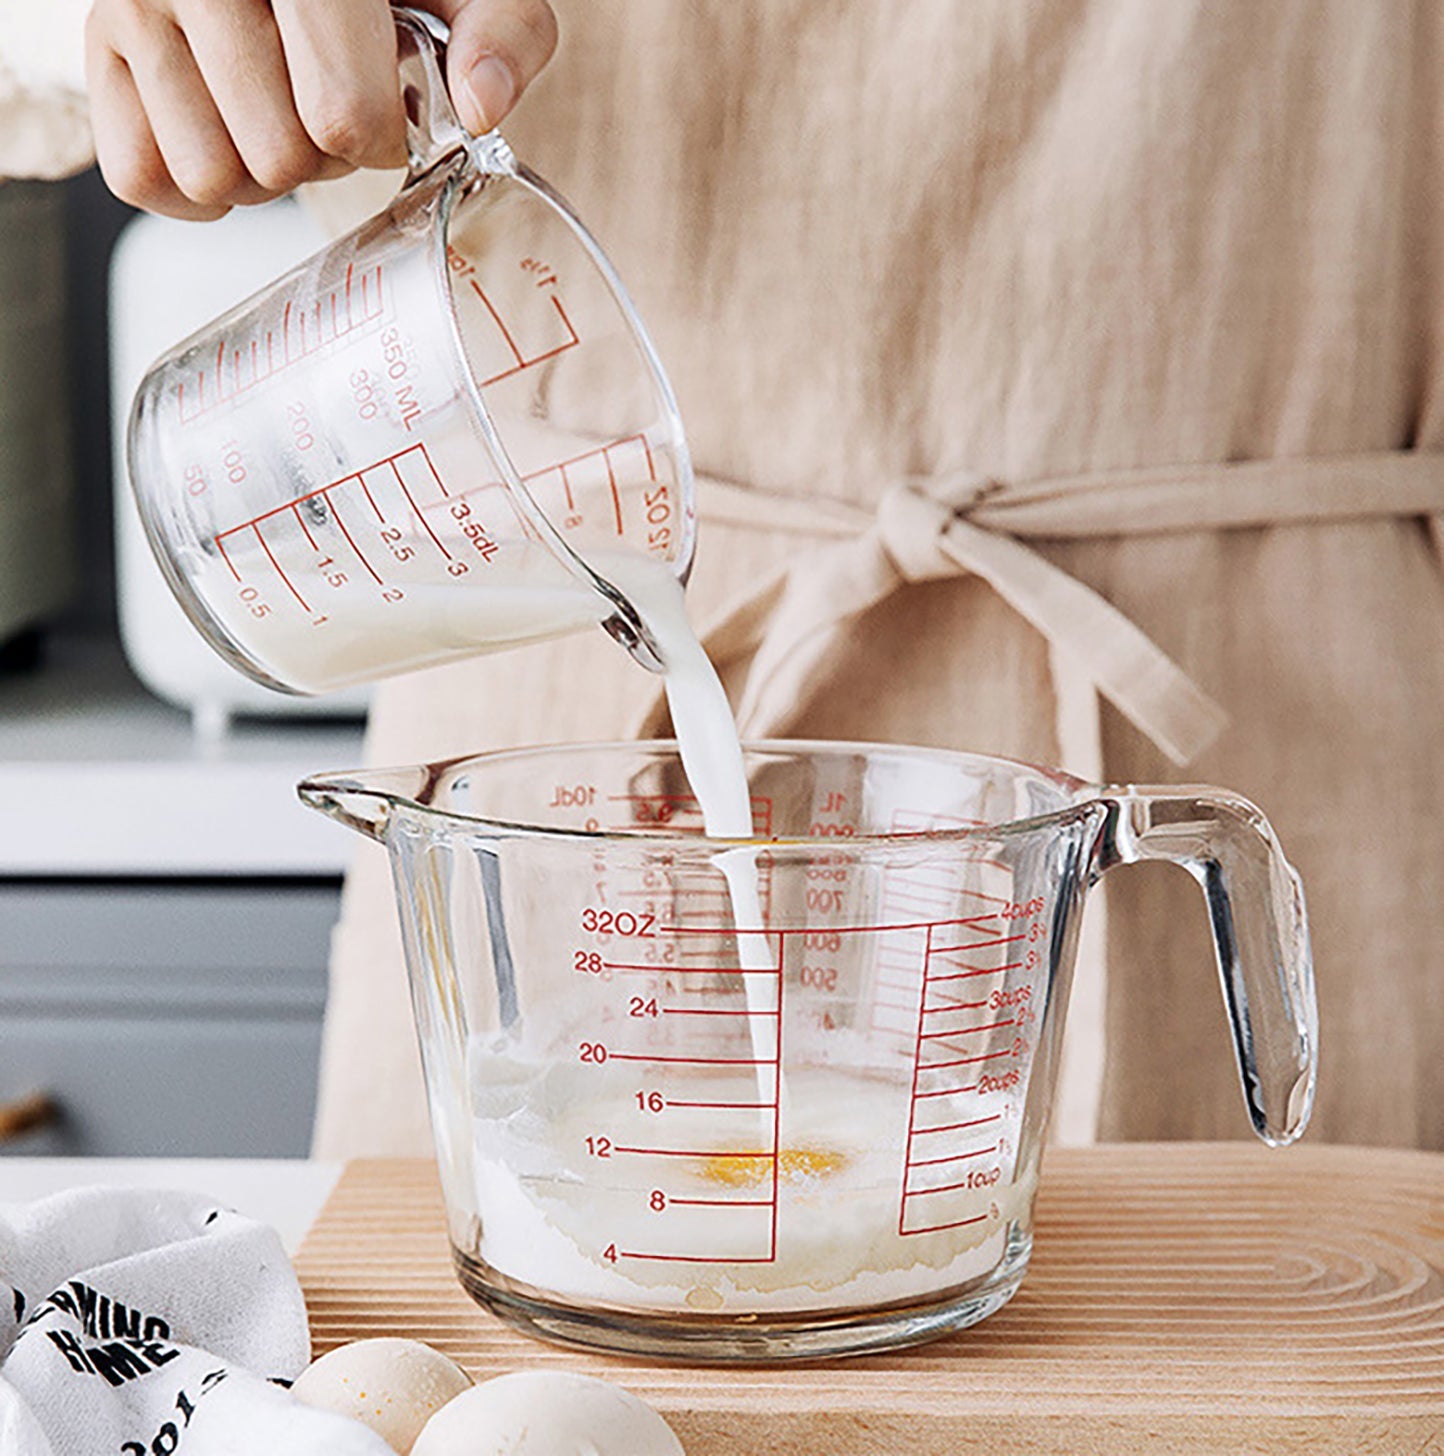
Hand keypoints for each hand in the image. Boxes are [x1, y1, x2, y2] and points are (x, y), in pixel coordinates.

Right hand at [86, 0, 557, 219]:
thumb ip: (504, 33)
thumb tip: (480, 105)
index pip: (341, 115)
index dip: (380, 141)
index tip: (387, 112)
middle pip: (279, 158)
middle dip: (322, 159)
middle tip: (325, 112)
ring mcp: (135, 5)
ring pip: (211, 178)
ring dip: (261, 177)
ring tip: (277, 117)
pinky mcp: (96, 49)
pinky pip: (142, 179)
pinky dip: (193, 189)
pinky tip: (227, 135)